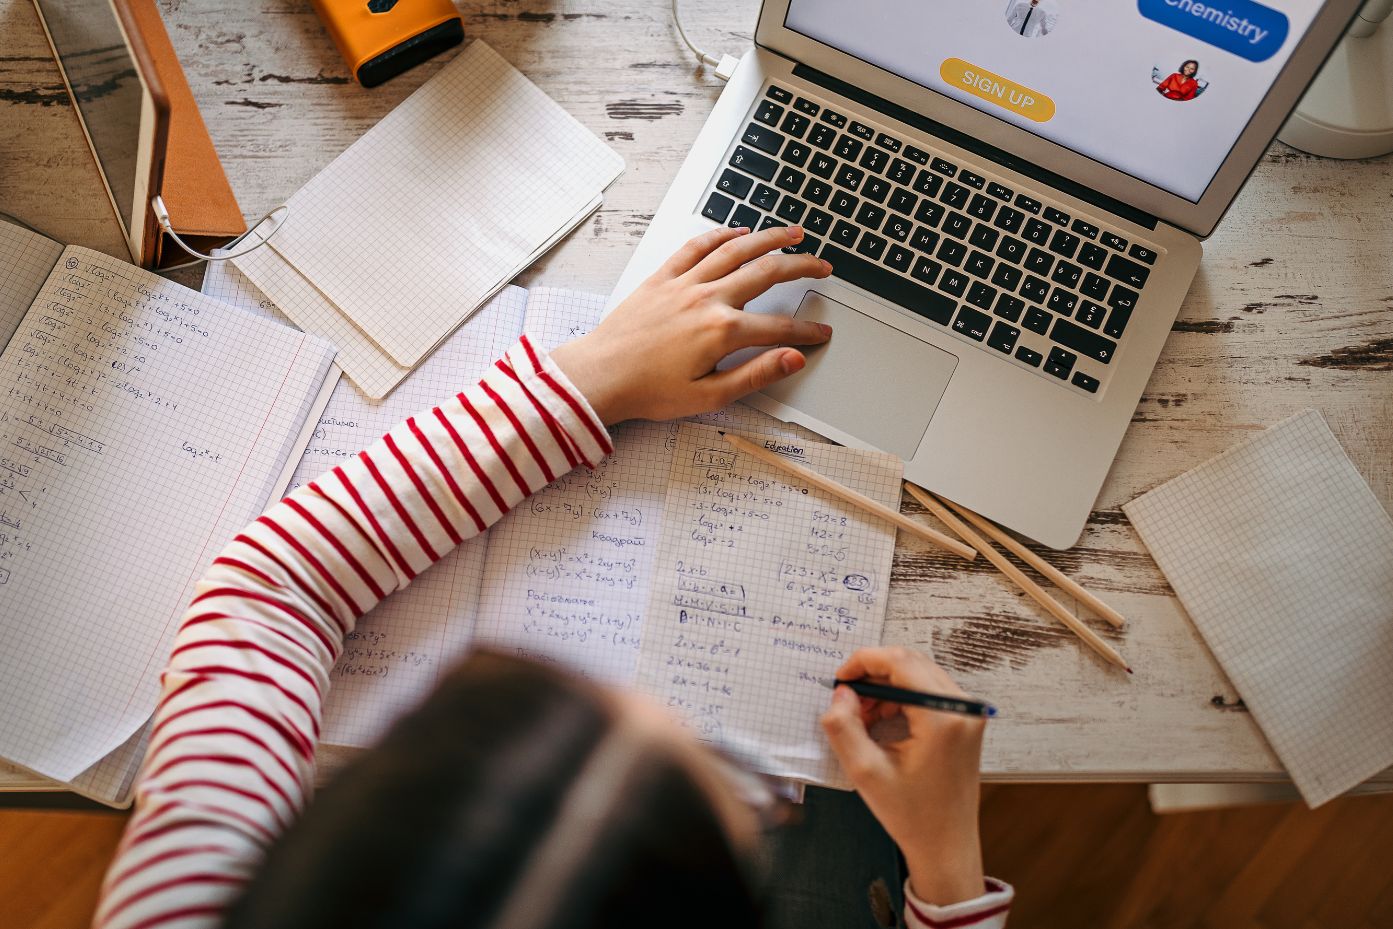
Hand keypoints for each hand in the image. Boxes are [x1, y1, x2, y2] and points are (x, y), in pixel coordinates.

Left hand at [549, 225, 831, 424]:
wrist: (601, 376)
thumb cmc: (649, 391)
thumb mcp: (710, 395)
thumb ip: (756, 374)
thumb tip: (793, 359)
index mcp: (722, 331)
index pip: (779, 327)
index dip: (806, 331)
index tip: (822, 333)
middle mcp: (707, 299)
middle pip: (766, 273)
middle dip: (801, 267)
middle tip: (823, 266)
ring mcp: (684, 283)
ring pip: (736, 250)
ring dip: (769, 238)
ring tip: (793, 233)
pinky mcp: (662, 277)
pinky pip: (696, 246)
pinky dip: (720, 235)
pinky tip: (737, 232)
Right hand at [820, 647, 987, 906]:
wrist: (946, 844)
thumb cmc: (911, 815)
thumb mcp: (865, 772)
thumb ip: (844, 727)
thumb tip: (840, 693)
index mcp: (942, 717)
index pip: (900, 662)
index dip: (863, 661)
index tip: (839, 679)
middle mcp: (962, 708)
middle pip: (910, 663)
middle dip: (872, 675)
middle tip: (847, 701)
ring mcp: (968, 713)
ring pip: (918, 673)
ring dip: (885, 686)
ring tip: (863, 717)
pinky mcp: (965, 720)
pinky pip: (928, 690)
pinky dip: (901, 697)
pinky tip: (882, 721)